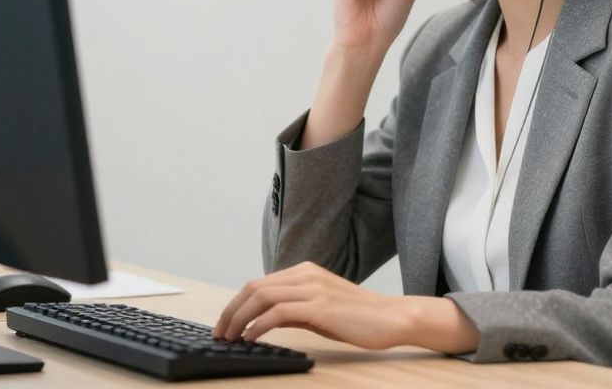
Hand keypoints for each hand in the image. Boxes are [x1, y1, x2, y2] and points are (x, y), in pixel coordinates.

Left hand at [210, 262, 479, 353]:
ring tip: (230, 337)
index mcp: (305, 272)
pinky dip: (259, 324)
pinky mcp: (320, 307)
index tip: (225, 323)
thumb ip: (294, 308)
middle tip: (219, 332)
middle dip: (231, 310)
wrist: (392, 318)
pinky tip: (251, 338)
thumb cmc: (358, 317)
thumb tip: (263, 321)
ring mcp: (313, 289)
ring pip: (262, 296)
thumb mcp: (320, 308)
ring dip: (239, 318)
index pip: (259, 283)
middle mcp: (306, 275)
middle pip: (255, 287)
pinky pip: (278, 312)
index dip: (236, 303)